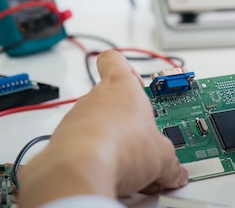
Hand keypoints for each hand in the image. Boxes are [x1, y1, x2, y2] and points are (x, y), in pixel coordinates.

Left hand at [20, 50, 187, 207]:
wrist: (82, 172)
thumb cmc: (119, 147)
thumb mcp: (162, 155)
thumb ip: (170, 160)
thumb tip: (174, 170)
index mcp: (121, 87)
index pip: (114, 60)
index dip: (124, 66)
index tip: (135, 80)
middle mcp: (95, 98)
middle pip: (110, 101)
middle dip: (126, 122)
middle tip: (141, 140)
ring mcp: (75, 120)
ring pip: (96, 127)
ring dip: (111, 142)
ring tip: (127, 166)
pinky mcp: (61, 143)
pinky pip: (82, 147)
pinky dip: (94, 158)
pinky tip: (109, 174)